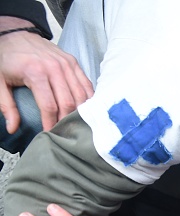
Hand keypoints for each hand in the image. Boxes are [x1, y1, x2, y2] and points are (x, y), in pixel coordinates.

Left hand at [0, 17, 93, 132]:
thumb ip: (6, 106)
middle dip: (66, 120)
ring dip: (79, 111)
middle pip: (68, 102)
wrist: (16, 34)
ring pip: (81, 95)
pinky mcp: (74, 62)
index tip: (50, 134)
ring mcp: (67, 64)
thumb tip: (12, 128)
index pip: (49, 106)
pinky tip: (85, 109)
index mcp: (35, 72)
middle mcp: (54, 68)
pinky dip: (88, 99)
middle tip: (63, 131)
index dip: (51, 123)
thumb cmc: (7, 59)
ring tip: (74, 123)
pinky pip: (86, 84)